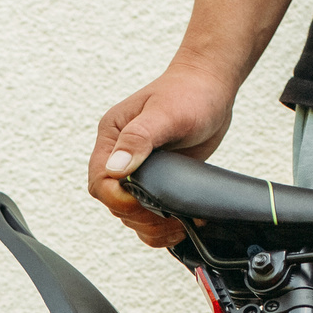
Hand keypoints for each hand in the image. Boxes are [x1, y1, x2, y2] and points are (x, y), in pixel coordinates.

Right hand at [89, 66, 238, 247]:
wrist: (211, 87)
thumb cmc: (189, 93)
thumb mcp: (165, 114)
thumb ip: (138, 139)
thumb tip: (115, 169)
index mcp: (112, 137)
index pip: (100, 181)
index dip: (119, 199)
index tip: (146, 202)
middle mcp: (119, 156)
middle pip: (114, 203)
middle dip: (139, 216)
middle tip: (170, 218)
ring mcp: (137, 170)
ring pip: (130, 214)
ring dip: (151, 226)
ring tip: (179, 225)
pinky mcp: (155, 180)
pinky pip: (149, 213)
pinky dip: (161, 226)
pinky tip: (180, 224)